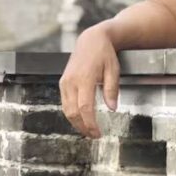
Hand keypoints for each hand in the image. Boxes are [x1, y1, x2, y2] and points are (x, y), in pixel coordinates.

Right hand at [59, 23, 119, 137]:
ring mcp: (65, 81)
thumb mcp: (113, 70)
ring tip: (88, 130)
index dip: (90, 123)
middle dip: (83, 127)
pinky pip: (65, 102)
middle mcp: (72, 80)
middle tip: (94, 135)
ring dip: (76, 123)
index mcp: (85, 77)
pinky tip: (81, 118)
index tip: (98, 133)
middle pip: (73, 111)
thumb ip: (112, 90)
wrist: (90, 40)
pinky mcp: (62, 82)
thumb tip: (112, 108)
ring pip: (66, 109)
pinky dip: (72, 113)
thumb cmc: (104, 54)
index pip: (85, 107)